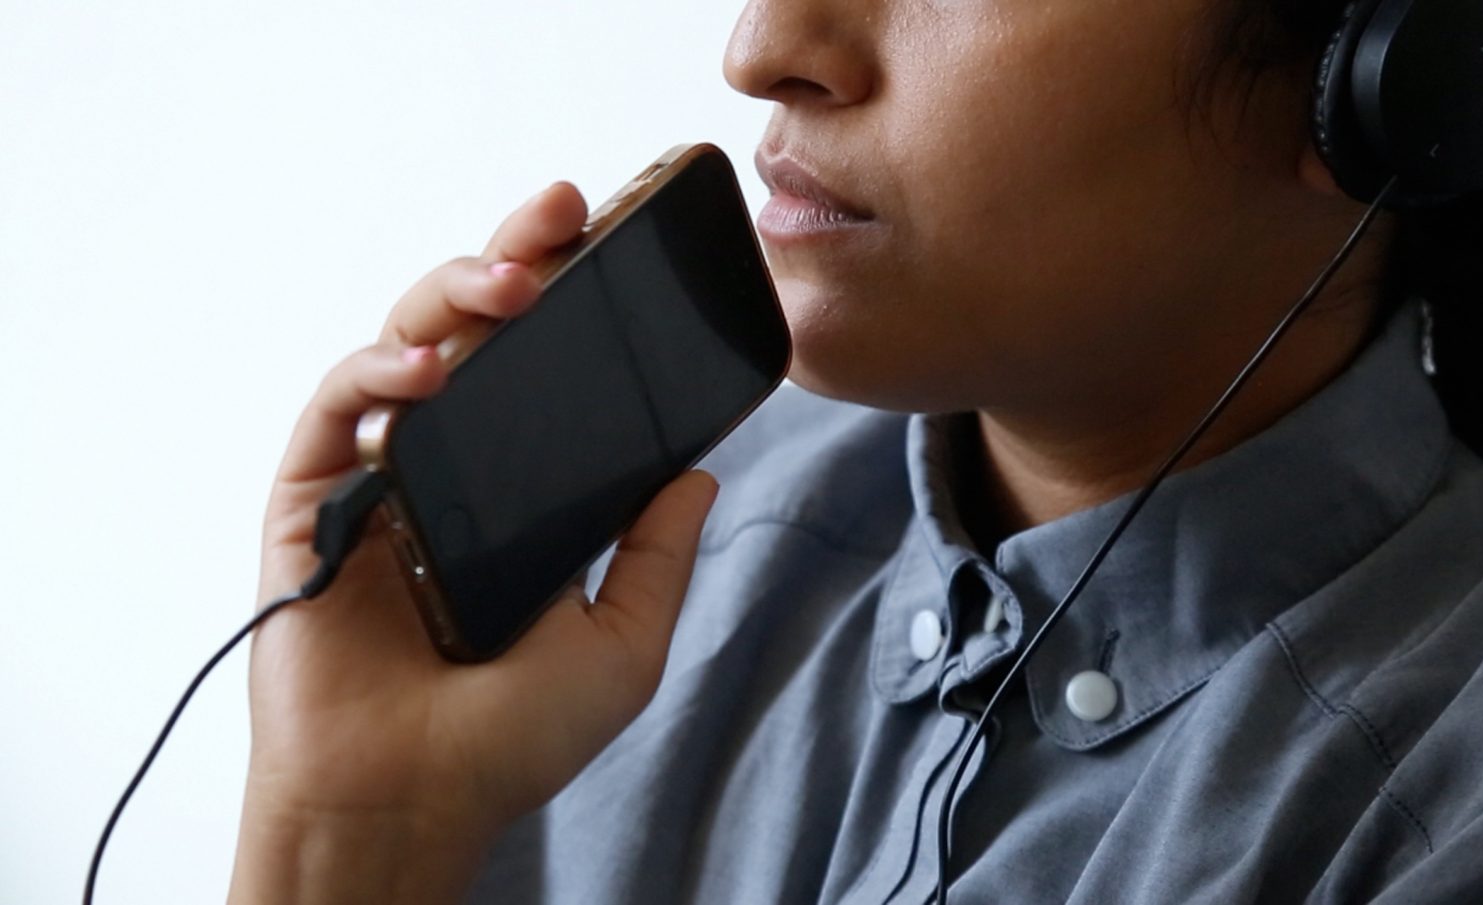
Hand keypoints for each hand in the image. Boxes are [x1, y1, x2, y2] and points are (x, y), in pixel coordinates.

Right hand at [230, 182, 718, 903]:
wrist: (411, 802)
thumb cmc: (509, 739)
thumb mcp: (623, 643)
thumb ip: (657, 554)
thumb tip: (700, 471)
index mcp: (519, 492)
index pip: (545, 372)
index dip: (575, 304)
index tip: (619, 247)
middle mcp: (449, 467)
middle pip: (476, 335)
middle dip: (516, 258)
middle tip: (564, 213)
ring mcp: (378, 476)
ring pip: (407, 346)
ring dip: (456, 294)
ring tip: (513, 275)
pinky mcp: (312, 499)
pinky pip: (338, 408)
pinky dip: (379, 373)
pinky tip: (429, 369)